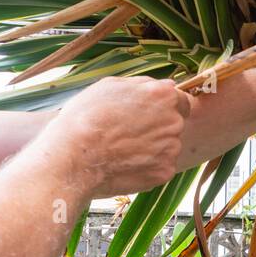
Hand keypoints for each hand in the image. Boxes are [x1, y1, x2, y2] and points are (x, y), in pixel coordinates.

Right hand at [52, 77, 189, 195]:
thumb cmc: (86, 117)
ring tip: (122, 150)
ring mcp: (171, 149)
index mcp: (163, 96)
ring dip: (152, 148)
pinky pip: (160, 166)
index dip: (163, 107)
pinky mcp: (164, 172)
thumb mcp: (110, 86)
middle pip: (173, 124)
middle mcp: (174, 121)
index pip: (180, 100)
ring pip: (167, 147)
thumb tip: (168, 85)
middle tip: (127, 133)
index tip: (146, 115)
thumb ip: (143, 84)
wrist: (75, 157)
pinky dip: (147, 166)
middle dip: (156, 127)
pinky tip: (126, 164)